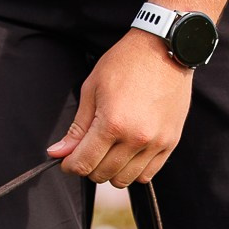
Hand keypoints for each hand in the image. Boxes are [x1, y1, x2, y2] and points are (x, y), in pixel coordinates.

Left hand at [46, 29, 194, 187]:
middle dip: (88, 166)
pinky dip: (133, 170)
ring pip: (124, 180)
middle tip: (87, 150)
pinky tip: (127, 154)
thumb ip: (77, 127)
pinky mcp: (170, 142)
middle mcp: (136, 138)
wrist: (164, 49)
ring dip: (110, 171)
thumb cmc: (126, 62)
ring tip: (108, 151)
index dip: (69, 165)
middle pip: (102, 175)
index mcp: (112, 123)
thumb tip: (58, 152)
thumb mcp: (92, 89)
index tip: (66, 160)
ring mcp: (155, 142)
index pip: (83, 163)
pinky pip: (147, 174)